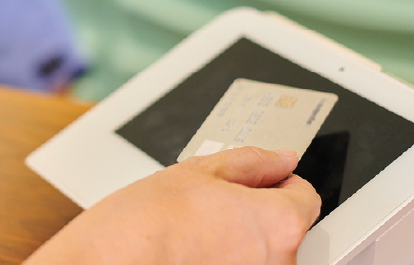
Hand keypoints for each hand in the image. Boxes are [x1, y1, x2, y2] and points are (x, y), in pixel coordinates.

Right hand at [25, 147, 320, 264]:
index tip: (254, 183)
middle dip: (254, 216)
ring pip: (258, 255)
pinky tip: (192, 256)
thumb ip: (251, 163)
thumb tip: (280, 159)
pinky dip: (223, 262)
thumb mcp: (197, 173)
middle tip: (209, 209)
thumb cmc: (146, 224)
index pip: (304, 196)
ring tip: (194, 237)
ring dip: (237, 244)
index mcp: (280, 223)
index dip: (275, 183)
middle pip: (283, 229)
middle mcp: (280, 262)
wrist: (109, 263)